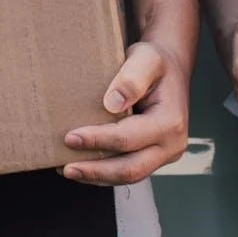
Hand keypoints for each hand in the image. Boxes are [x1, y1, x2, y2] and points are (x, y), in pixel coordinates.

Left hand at [60, 41, 188, 185]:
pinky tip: (82, 166)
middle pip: (130, 169)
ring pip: (128, 176)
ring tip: (68, 170)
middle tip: (66, 167)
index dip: (97, 140)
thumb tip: (111, 104)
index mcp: (171, 122)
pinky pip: (127, 171)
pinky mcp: (153, 158)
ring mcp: (164, 155)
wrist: (169, 69)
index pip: (128, 138)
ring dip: (96, 177)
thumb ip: (131, 79)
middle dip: (95, 171)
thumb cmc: (155, 62)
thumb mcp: (146, 59)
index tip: (70, 137)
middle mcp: (172, 144)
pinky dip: (103, 173)